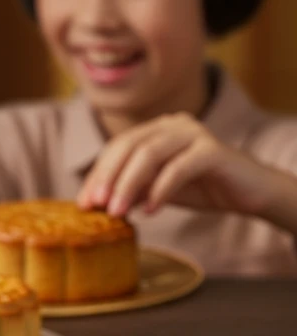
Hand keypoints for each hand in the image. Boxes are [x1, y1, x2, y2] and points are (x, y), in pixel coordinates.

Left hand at [78, 113, 284, 218]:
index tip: (84, 202)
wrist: (250, 193)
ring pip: (150, 154)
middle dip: (108, 177)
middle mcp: (174, 124)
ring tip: (117, 211)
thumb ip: (133, 189)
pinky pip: (179, 167)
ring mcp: (194, 133)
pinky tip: (150, 210)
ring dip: (129, 184)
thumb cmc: (202, 188)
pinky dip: (161, 189)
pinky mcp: (213, 150)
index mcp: (157, 129)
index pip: (118, 147)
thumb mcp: (158, 190)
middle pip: (129, 146)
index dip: (98, 173)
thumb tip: (96, 202)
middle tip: (96, 206)